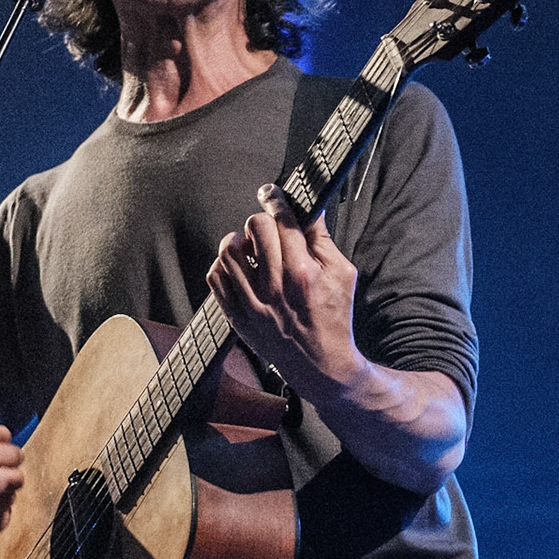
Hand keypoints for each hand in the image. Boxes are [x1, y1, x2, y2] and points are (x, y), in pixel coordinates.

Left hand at [207, 184, 366, 401]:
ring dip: (240, 240)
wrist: (321, 365)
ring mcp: (252, 304)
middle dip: (263, 221)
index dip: (277, 200)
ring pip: (228, 250)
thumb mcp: (343, 274)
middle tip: (270, 228)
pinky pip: (215, 278)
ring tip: (251, 247)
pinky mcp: (237, 317)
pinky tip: (240, 268)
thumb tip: (309, 208)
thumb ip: (323, 240)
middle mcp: (274, 287)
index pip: (283, 221)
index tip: (272, 193)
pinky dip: (224, 265)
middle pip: (255, 228)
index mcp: (303, 273)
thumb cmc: (335, 318)